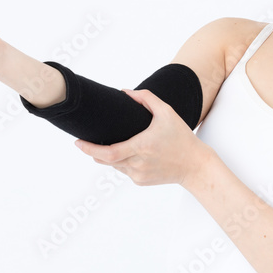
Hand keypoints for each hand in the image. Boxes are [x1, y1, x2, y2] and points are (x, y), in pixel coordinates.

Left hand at [72, 88, 214, 187]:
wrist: (195, 165)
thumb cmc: (181, 138)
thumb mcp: (167, 113)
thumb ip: (146, 98)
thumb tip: (126, 91)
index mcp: (141, 147)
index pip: (108, 152)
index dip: (89, 149)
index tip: (77, 142)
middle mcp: (137, 164)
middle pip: (106, 160)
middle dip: (93, 151)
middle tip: (85, 142)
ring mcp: (138, 175)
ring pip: (114, 166)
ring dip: (109, 156)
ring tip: (110, 144)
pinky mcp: (140, 182)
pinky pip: (124, 171)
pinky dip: (121, 163)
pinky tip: (129, 154)